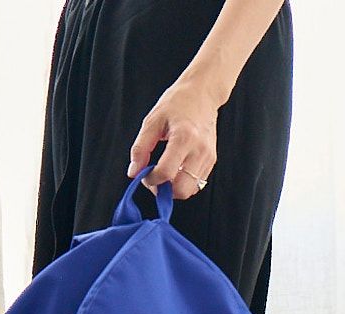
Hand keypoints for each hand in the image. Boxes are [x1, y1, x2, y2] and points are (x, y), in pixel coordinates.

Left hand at [127, 76, 218, 200]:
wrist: (203, 93)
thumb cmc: (178, 102)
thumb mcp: (152, 120)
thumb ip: (141, 148)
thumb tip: (133, 172)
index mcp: (184, 138)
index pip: (166, 173)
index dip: (151, 180)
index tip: (144, 174)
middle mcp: (199, 150)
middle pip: (181, 189)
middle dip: (164, 190)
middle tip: (155, 179)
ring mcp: (208, 157)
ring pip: (190, 190)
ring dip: (174, 189)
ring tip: (164, 174)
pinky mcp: (211, 161)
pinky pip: (196, 184)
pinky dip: (183, 182)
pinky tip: (175, 169)